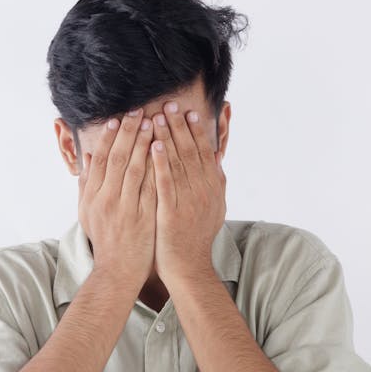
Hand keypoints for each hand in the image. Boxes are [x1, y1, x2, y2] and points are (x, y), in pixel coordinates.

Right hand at [78, 108, 156, 289]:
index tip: (117, 118)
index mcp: (92, 196)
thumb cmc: (104, 239)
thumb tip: (87, 155)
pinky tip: (164, 150)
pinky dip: (157, 167)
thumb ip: (86, 183)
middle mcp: (107, 200)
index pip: (100, 159)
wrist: (117, 271)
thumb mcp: (87, 212)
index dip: (108, 137)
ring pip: (135, 168)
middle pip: (117, 158)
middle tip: (137, 111)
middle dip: (128, 132)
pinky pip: (152, 186)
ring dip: (143, 143)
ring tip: (152, 123)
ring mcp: (126, 208)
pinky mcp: (144, 217)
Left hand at [149, 101, 225, 284]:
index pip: (204, 152)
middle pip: (191, 151)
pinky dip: (162, 162)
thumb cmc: (194, 237)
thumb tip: (216, 158)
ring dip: (168, 137)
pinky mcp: (173, 211)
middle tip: (169, 104)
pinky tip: (154, 145)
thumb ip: (214, 182)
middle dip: (179, 126)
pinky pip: (167, 182)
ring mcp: (189, 200)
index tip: (188, 111)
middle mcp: (204, 190)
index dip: (196, 130)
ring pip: (178, 162)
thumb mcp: (212, 207)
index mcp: (213, 187)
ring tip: (158, 116)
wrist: (188, 267)